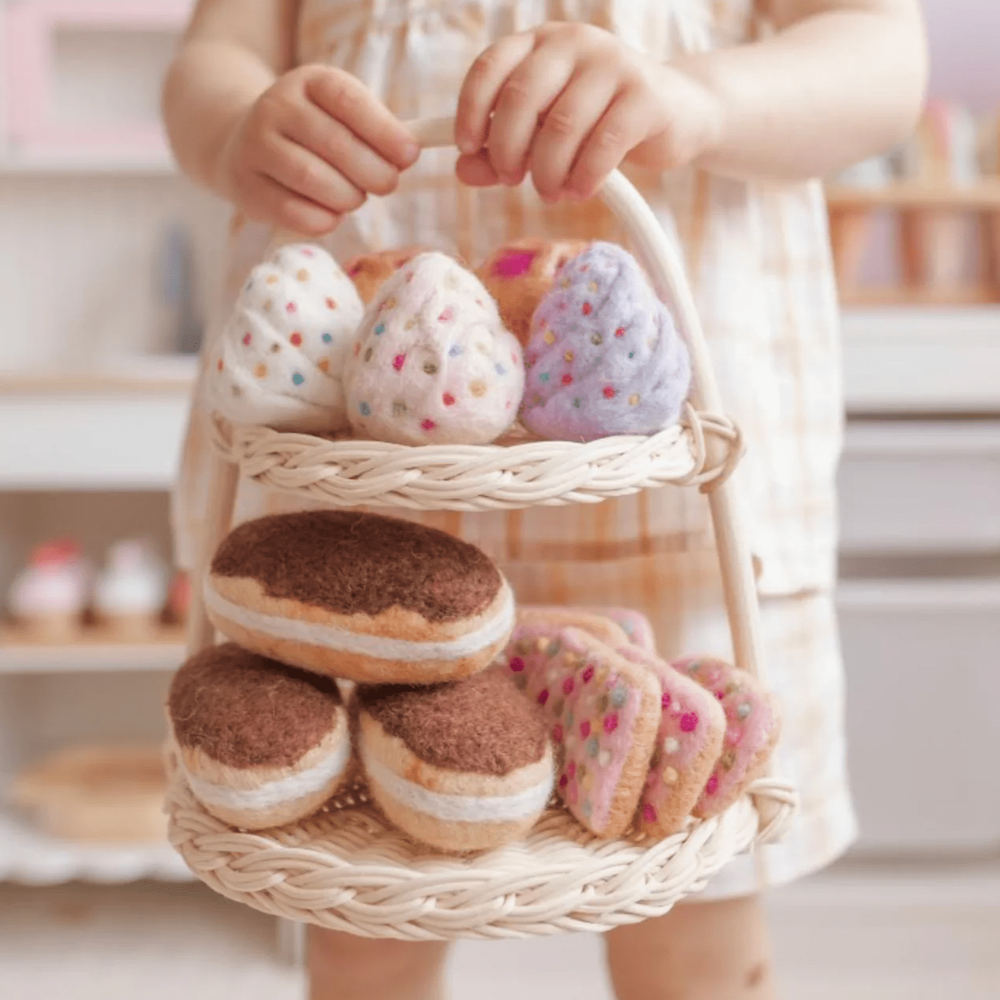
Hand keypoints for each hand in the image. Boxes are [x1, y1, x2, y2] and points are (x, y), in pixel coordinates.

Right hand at [218, 65, 419, 235]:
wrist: (246, 144)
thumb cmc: (315, 135)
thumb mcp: (343, 117)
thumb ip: (378, 131)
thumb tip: (410, 152)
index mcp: (308, 82)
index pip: (349, 102)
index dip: (385, 132)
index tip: (410, 156)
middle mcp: (276, 106)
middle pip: (335, 144)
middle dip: (373, 172)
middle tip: (387, 184)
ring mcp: (255, 145)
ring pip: (313, 179)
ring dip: (348, 197)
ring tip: (355, 198)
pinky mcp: (246, 186)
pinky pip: (293, 212)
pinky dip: (324, 220)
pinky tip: (332, 215)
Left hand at [455, 23, 723, 200]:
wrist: (677, 115)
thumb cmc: (600, 122)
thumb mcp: (545, 132)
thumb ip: (501, 150)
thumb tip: (464, 171)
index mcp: (541, 43)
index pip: (490, 67)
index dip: (472, 110)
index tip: (468, 148)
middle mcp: (574, 43)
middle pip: (521, 99)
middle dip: (508, 150)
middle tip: (513, 179)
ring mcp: (613, 64)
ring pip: (561, 126)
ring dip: (547, 172)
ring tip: (551, 192)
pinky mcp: (645, 96)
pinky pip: (602, 144)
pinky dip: (584, 177)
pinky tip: (580, 190)